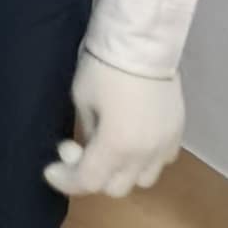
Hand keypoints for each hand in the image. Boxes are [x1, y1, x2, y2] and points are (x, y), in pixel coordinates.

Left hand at [43, 53, 184, 199]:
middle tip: (77, 149)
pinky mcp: (177, 132)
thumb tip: (91, 145)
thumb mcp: (82, 99)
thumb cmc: (105, 65)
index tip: (50, 170)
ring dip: (121, 171)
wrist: (142, 40)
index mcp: (117, 146)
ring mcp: (165, 145)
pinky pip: (161, 160)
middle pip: (116, 187)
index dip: (66, 179)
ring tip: (109, 146)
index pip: (88, 181)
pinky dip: (145, 158)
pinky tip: (133, 137)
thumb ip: (88, 131)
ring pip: (142, 179)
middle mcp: (144, 154)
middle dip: (92, 174)